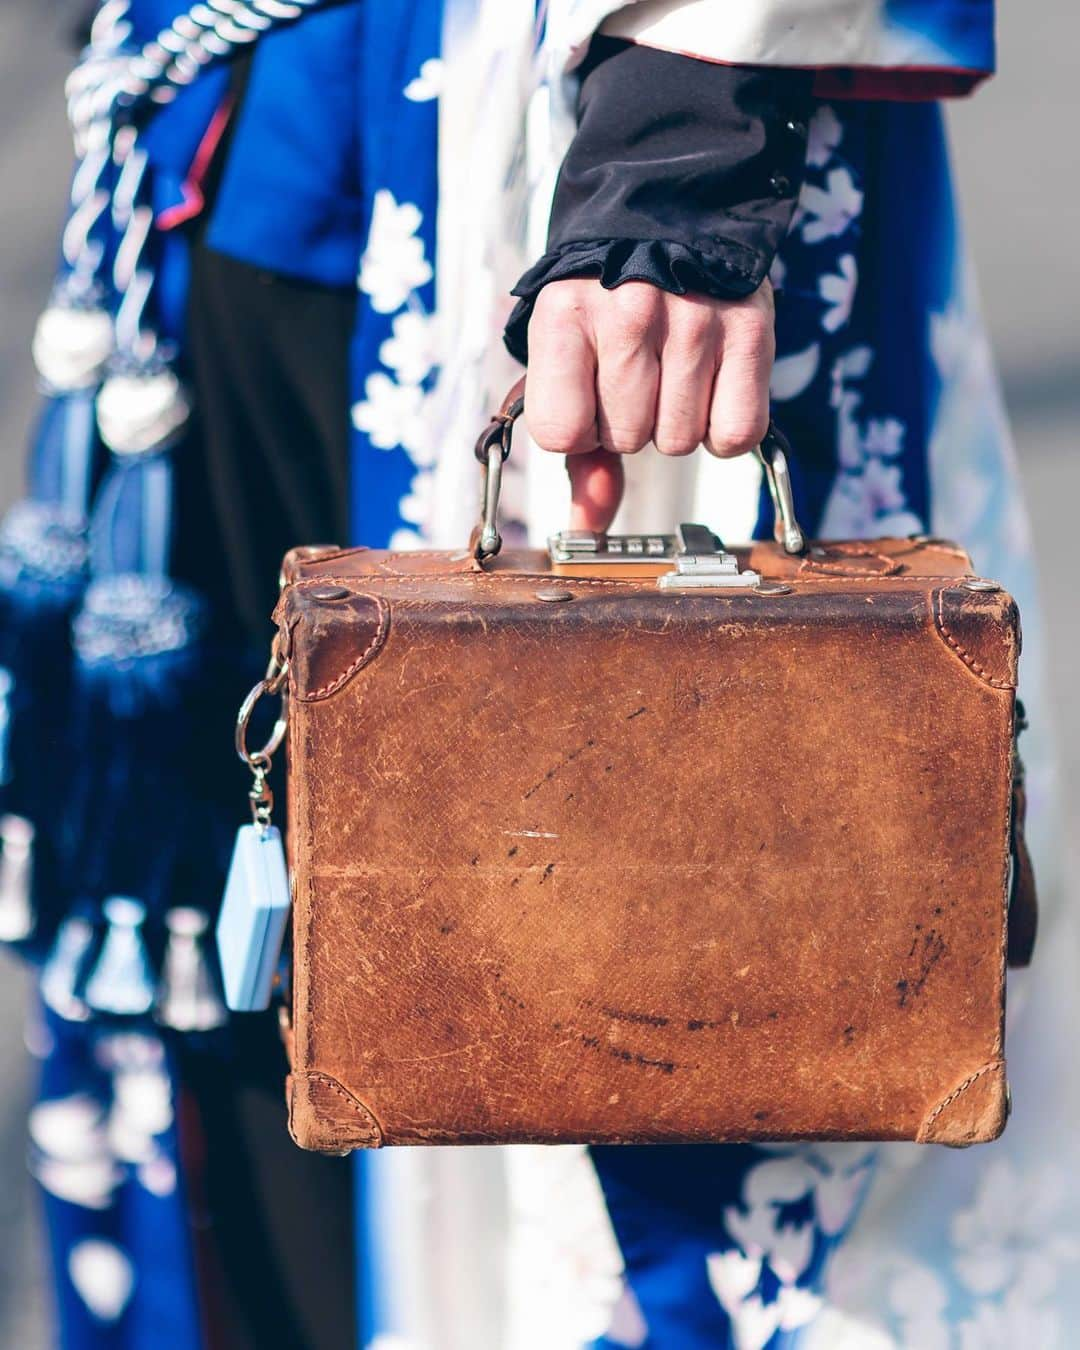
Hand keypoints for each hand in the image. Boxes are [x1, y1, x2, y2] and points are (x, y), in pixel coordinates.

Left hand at [524, 278, 774, 531]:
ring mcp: (694, 318)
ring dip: (677, 423)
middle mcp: (629, 311)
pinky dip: (725, 427)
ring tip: (673, 371)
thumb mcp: (567, 355)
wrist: (668, 216)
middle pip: (627, 439)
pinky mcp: (749, 328)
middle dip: (630, 423)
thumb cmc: (605, 302)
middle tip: (637, 373)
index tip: (586, 397)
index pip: (562, 434)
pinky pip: (737, 433)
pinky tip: (712, 385)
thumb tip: (587, 528)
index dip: (577, 430)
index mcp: (565, 315)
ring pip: (680, 440)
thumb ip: (576, 447)